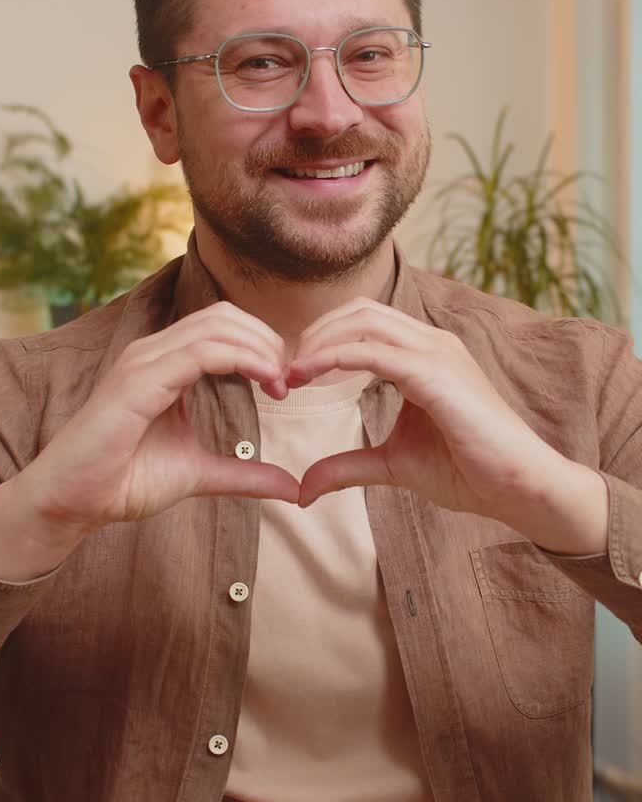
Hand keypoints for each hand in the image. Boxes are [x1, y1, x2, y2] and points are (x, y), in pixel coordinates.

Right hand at [19, 302, 297, 538]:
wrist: (71, 503)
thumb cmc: (123, 482)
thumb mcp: (198, 473)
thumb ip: (243, 474)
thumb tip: (292, 486)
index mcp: (165, 363)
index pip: (222, 326)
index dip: (262, 345)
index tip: (284, 385)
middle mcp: (152, 352)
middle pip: (224, 316)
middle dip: (266, 341)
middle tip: (287, 381)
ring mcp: (142, 362)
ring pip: (215, 327)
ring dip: (259, 349)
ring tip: (279, 382)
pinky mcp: (137, 382)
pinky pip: (198, 352)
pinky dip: (239, 359)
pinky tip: (263, 381)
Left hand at [289, 298, 607, 552]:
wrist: (519, 486)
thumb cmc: (470, 471)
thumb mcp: (393, 465)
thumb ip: (348, 466)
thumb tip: (302, 489)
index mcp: (424, 354)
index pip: (364, 323)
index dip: (322, 339)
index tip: (289, 373)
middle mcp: (431, 342)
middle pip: (359, 312)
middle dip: (314, 333)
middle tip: (282, 368)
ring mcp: (437, 352)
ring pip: (363, 323)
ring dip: (318, 342)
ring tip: (290, 372)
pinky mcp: (436, 373)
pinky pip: (373, 352)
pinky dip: (333, 358)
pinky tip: (308, 376)